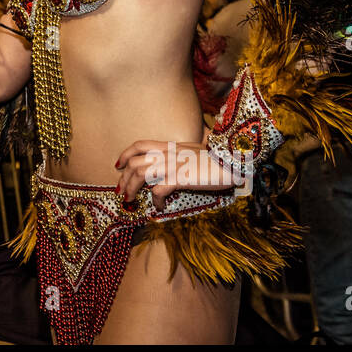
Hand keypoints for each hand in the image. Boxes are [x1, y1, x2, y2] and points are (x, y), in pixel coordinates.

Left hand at [114, 139, 236, 211]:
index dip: (125, 154)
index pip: (140, 144)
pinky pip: (159, 190)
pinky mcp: (181, 177)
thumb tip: (171, 169)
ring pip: (140, 174)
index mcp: (170, 145)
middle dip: (124, 178)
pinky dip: (155, 200)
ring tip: (131, 200)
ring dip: (132, 188)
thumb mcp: (194, 152)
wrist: (233, 160)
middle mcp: (168, 153)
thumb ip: (180, 156)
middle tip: (121, 191)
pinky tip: (159, 207)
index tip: (118, 165)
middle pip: (135, 162)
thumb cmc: (218, 159)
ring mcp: (173, 164)